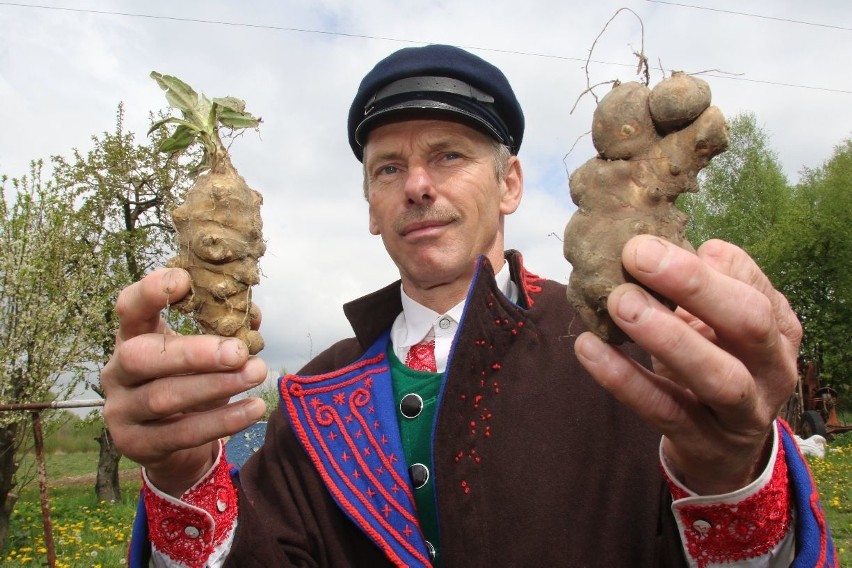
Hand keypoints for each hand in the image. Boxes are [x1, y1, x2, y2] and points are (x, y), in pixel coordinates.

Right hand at [101, 268, 267, 496]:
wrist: (172, 446)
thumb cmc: (189, 383)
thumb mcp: (201, 354)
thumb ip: (224, 331)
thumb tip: (252, 317)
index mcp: (131, 337)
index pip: (128, 308)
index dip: (149, 293)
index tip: (184, 281)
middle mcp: (117, 371)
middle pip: (142, 356)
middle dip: (193, 353)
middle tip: (238, 351)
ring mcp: (121, 410)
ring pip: (164, 397)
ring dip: (216, 386)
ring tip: (257, 374)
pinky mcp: (136, 445)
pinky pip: (182, 433)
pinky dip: (222, 421)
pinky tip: (253, 408)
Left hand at [574, 235, 801, 494]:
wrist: (724, 451)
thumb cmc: (715, 365)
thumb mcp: (717, 325)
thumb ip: (700, 287)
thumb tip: (665, 245)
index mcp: (779, 330)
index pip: (754, 288)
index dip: (707, 264)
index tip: (651, 241)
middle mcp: (773, 370)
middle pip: (749, 324)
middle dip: (694, 286)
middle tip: (637, 256)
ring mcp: (744, 413)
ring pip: (716, 376)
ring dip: (666, 335)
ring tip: (620, 302)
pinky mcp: (704, 444)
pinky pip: (663, 410)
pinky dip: (624, 379)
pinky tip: (589, 349)